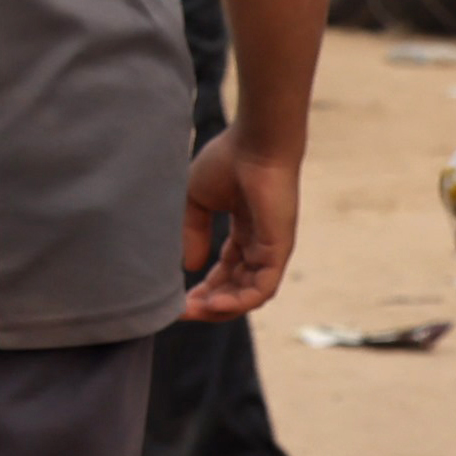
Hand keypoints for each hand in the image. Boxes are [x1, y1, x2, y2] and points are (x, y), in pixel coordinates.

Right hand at [180, 128, 298, 324]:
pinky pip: (262, 287)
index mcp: (244, 233)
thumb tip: (190, 267)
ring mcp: (271, 250)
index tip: (177, 300)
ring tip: (193, 311)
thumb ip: (193, 233)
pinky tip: (214, 304)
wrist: (254, 143)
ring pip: (249, 294)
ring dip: (222, 308)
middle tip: (180, 312)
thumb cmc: (228, 161)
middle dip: (208, 304)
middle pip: (236, 289)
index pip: (225, 272)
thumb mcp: (197, 200)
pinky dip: (240, 301)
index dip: (202, 288)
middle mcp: (260, 246)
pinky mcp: (278, 250)